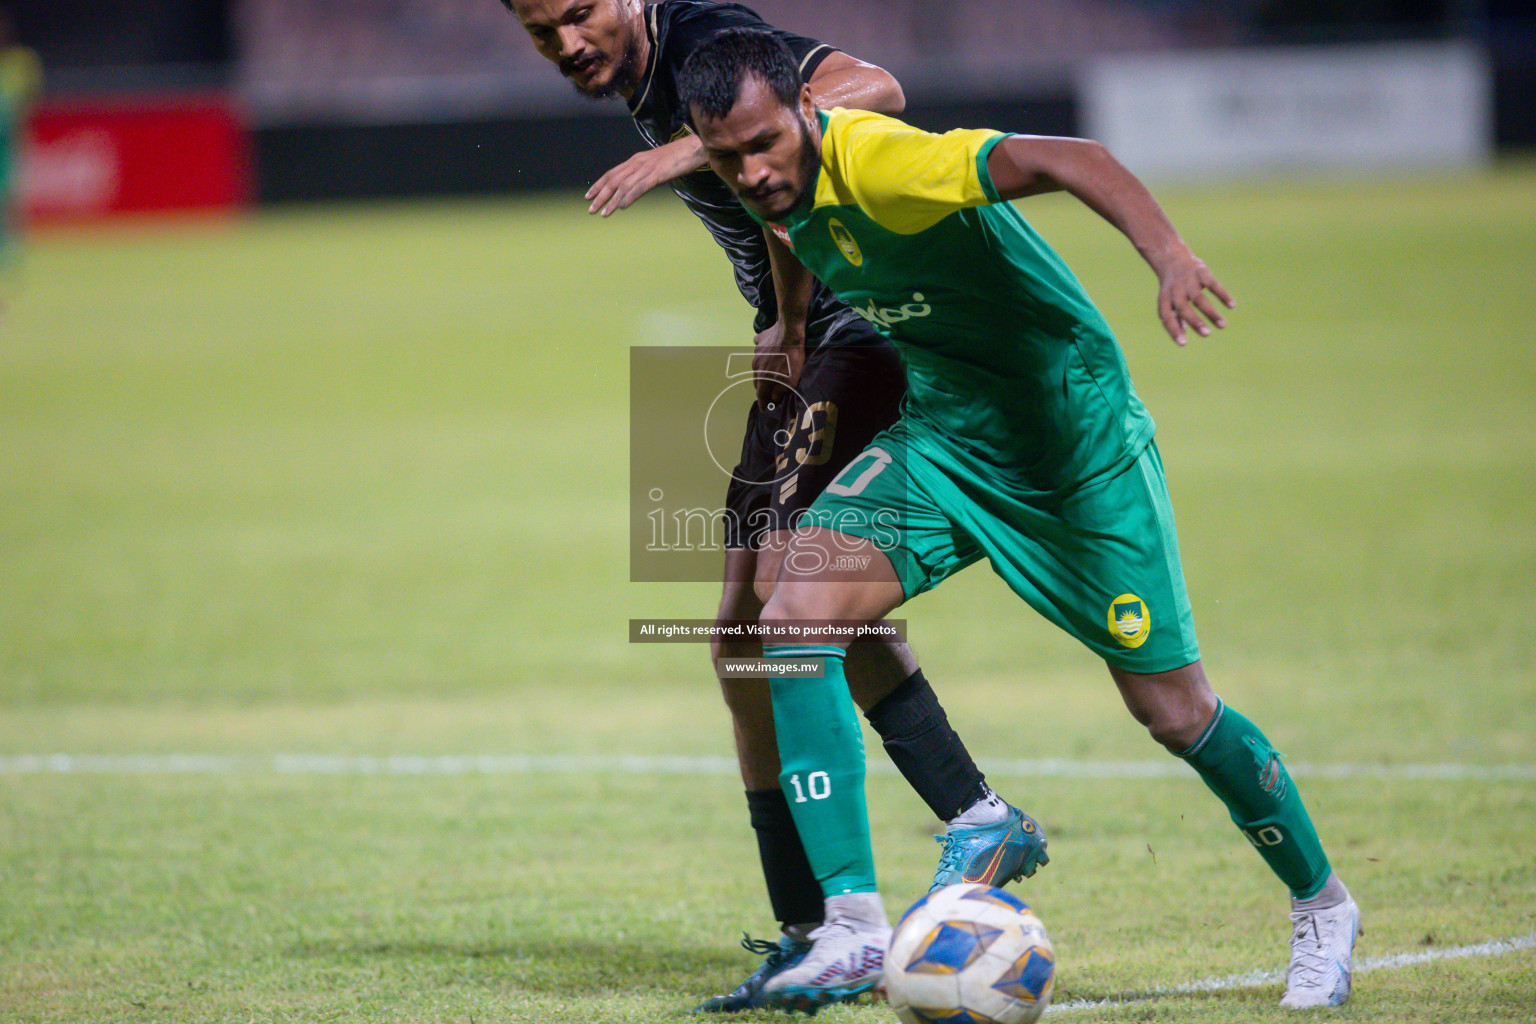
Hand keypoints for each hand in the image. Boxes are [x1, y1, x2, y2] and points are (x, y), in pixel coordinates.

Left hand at [586, 135, 706, 216]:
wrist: (694, 147)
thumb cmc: (678, 157)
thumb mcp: (656, 164)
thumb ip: (644, 174)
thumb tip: (635, 187)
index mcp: (636, 160)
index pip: (611, 173)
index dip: (598, 184)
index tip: (589, 196)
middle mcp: (638, 163)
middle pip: (613, 180)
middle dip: (600, 195)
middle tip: (591, 209)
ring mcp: (647, 168)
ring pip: (624, 185)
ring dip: (612, 200)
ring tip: (604, 213)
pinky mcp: (658, 173)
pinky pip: (640, 186)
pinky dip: (630, 197)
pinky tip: (623, 206)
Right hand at [752, 320, 805, 407]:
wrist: (789, 331)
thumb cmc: (792, 358)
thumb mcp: (791, 379)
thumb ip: (780, 391)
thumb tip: (773, 399)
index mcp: (763, 377)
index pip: (760, 394)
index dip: (762, 402)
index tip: (764, 407)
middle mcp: (756, 366)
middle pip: (757, 381)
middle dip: (762, 387)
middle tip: (769, 389)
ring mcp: (755, 353)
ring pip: (757, 366)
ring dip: (763, 370)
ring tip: (771, 369)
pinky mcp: (759, 341)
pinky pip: (758, 349)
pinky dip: (763, 353)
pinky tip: (770, 351)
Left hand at [1154, 245, 1235, 345]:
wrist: (1172, 258)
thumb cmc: (1171, 286)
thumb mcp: (1168, 300)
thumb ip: (1174, 316)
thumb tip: (1181, 334)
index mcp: (1165, 299)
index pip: (1167, 317)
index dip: (1174, 330)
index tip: (1183, 343)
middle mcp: (1175, 290)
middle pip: (1183, 307)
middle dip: (1195, 321)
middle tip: (1207, 334)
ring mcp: (1188, 280)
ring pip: (1199, 298)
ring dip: (1211, 312)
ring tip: (1222, 325)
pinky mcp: (1201, 272)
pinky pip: (1212, 284)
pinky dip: (1222, 294)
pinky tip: (1232, 305)